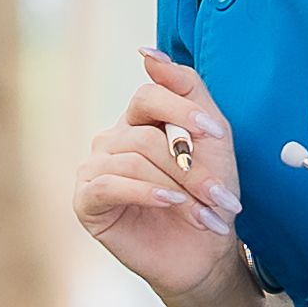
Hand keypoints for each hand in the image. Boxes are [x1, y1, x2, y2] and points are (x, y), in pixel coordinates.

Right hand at [74, 54, 262, 306]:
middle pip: (145, 134)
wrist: (204, 253)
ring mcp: (95, 169)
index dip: (183, 112)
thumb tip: (146, 53)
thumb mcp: (211, 137)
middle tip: (220, 196)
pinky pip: (109, 184)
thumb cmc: (207, 196)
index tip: (215, 134)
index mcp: (137, 120)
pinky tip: (171, 205)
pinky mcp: (86, 201)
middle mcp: (112, 140)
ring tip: (205, 213)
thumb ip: (185, 88)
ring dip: (177, 188)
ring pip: (132, 160)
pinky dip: (145, 193)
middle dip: (189, 167)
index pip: (149, 94)